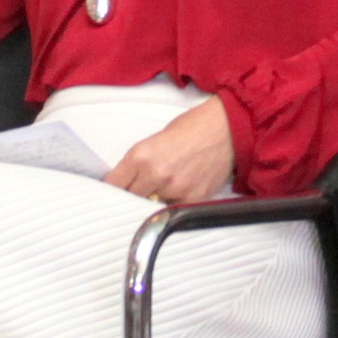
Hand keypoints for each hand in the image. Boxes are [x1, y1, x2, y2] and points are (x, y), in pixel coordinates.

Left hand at [105, 98, 233, 205]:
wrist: (226, 128)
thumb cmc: (191, 128)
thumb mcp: (154, 140)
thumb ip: (138, 163)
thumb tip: (126, 182)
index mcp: (141, 156)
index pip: (114, 186)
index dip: (112, 191)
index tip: (112, 194)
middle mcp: (156, 175)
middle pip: (130, 200)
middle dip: (131, 198)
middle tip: (136, 195)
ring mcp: (176, 190)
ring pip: (152, 208)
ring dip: (153, 203)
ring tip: (164, 189)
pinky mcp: (194, 199)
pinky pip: (174, 210)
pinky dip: (174, 204)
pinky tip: (180, 191)